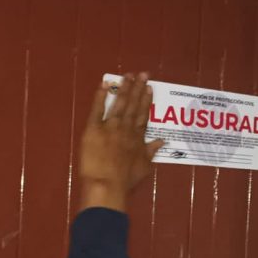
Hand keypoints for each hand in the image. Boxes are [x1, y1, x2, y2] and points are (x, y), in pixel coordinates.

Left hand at [78, 72, 163, 211]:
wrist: (107, 184)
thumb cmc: (126, 180)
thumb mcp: (144, 167)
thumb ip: (152, 151)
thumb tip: (163, 140)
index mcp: (137, 137)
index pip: (143, 115)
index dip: (146, 100)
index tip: (149, 88)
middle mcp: (126, 128)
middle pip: (133, 105)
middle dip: (137, 88)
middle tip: (142, 73)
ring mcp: (110, 127)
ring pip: (119, 104)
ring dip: (123, 88)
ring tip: (127, 75)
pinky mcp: (93, 129)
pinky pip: (97, 110)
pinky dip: (100, 97)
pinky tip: (103, 85)